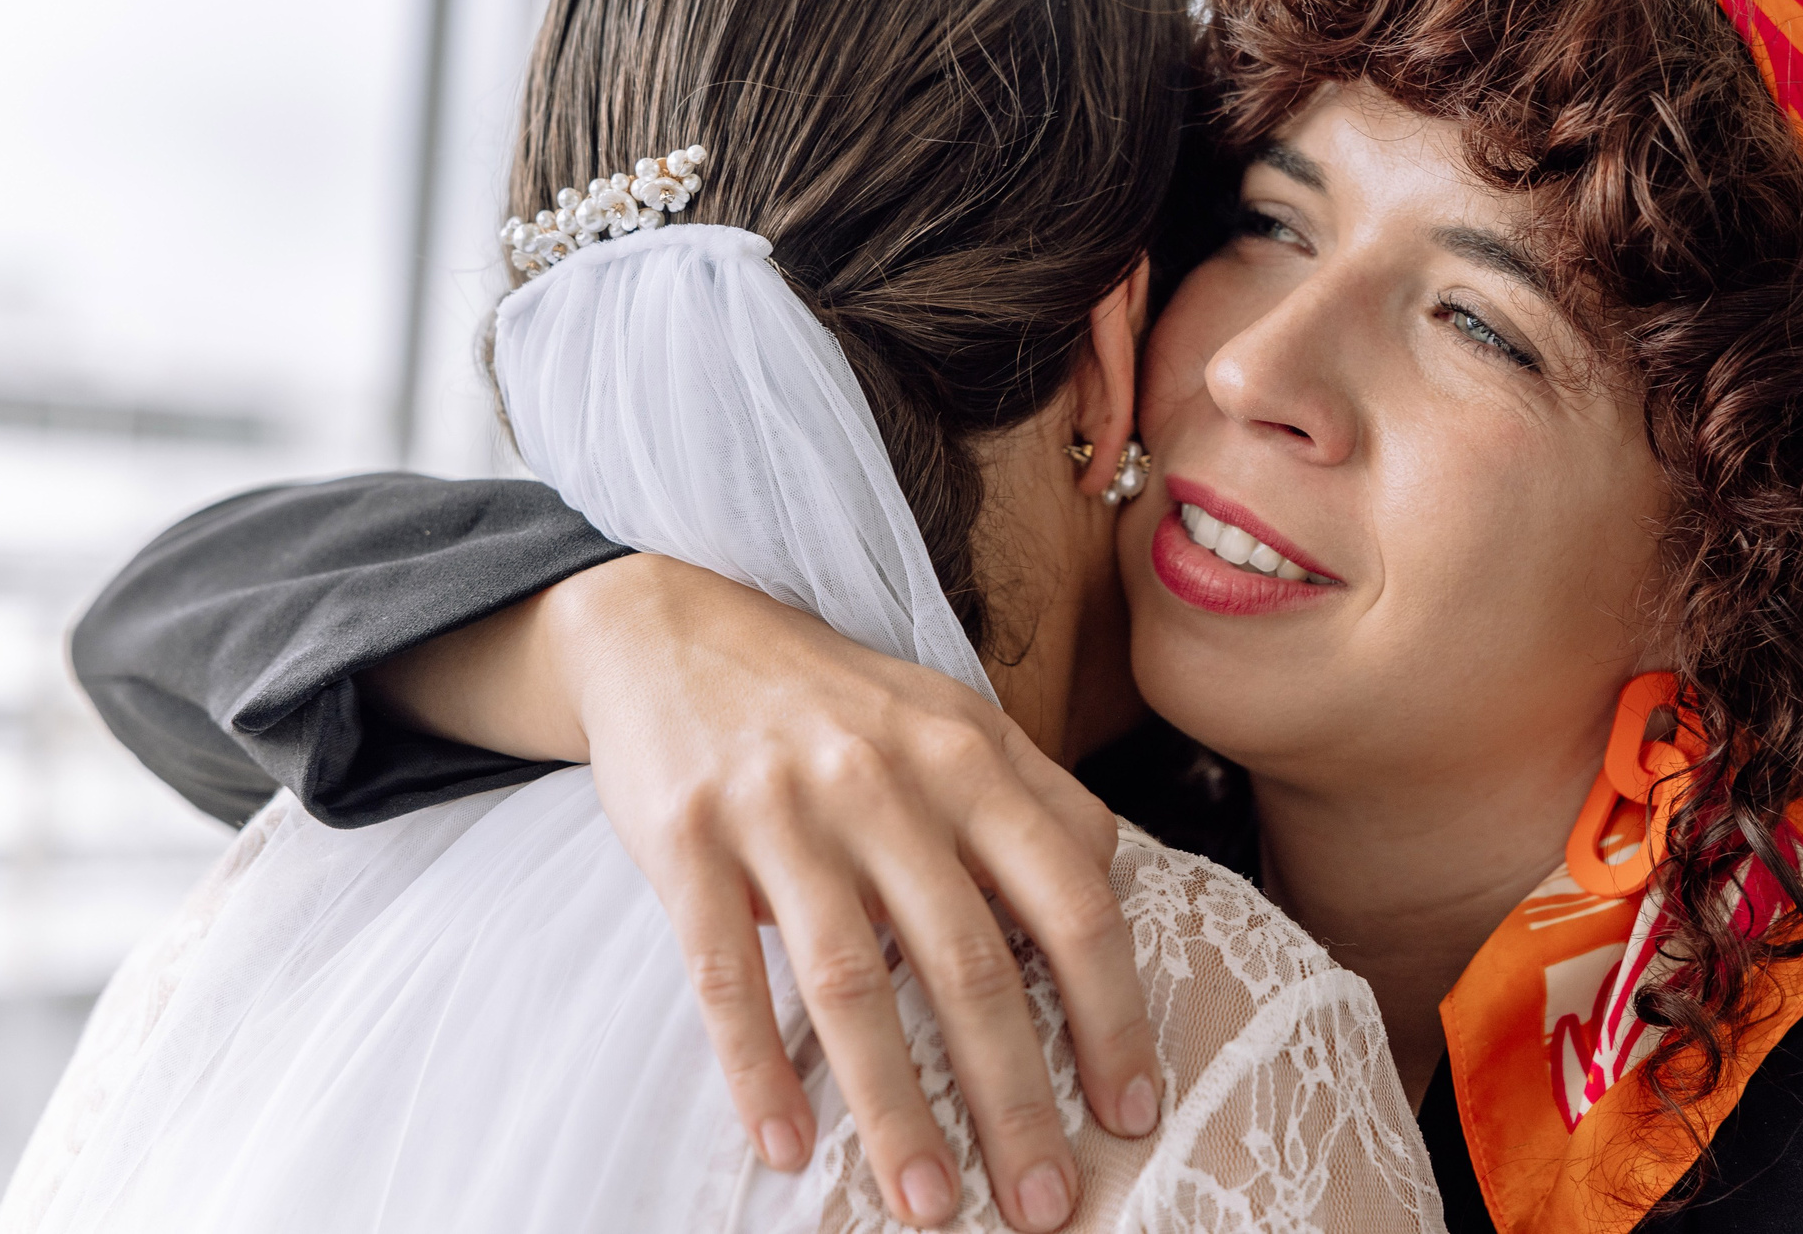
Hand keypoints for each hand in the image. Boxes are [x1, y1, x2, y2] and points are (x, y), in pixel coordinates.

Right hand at [363, 553, 1157, 1230]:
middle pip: (971, 964)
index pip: (1072, 899)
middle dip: (1016, 1098)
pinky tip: (786, 1148)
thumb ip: (1035, 797)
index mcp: (970, 755)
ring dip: (895, 1110)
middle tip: (1044, 1204)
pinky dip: (757, 1070)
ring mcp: (783, 811)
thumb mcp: (951, 715)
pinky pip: (727, 977)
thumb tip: (1114, 889)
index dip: (1113, 1013)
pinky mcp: (688, 839)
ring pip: (854, 986)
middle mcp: (886, 781)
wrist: (669, 626)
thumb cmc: (833, 696)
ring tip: (931, 1204)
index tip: (1133, 1109)